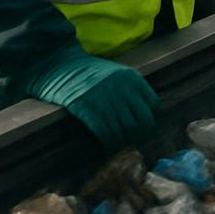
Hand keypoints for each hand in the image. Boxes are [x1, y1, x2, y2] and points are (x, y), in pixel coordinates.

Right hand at [22, 44, 159, 150]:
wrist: (61, 66)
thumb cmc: (88, 73)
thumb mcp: (116, 74)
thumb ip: (130, 89)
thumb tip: (145, 113)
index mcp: (131, 77)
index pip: (153, 104)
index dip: (150, 119)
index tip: (144, 128)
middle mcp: (122, 87)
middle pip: (143, 120)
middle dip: (141, 135)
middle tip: (134, 143)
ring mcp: (106, 98)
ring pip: (126, 130)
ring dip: (125, 143)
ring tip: (121, 147)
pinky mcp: (88, 109)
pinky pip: (106, 133)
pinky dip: (110, 145)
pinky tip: (108, 148)